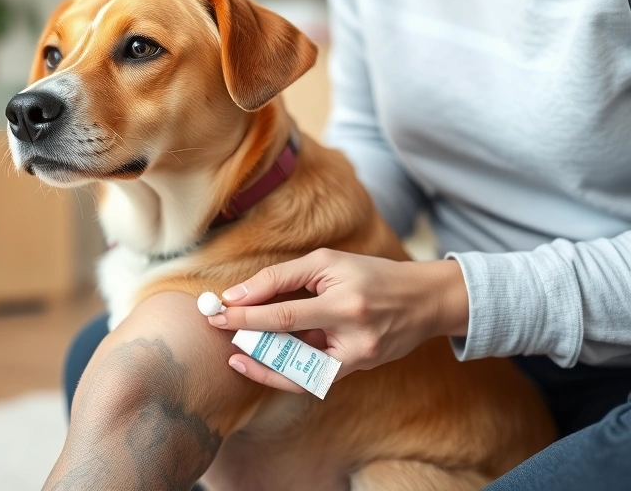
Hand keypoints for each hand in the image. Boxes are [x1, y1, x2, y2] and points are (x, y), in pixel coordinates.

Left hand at [208, 249, 468, 392]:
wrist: (424, 300)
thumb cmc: (372, 274)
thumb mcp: (327, 263)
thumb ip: (281, 278)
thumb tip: (238, 295)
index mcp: (344, 304)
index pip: (283, 314)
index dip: (246, 315)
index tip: (217, 313)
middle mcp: (352, 337)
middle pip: (287, 347)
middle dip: (248, 339)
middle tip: (219, 330)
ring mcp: (356, 360)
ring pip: (298, 373)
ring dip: (263, 365)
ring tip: (238, 354)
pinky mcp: (357, 371)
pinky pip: (312, 378)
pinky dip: (286, 371)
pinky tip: (265, 362)